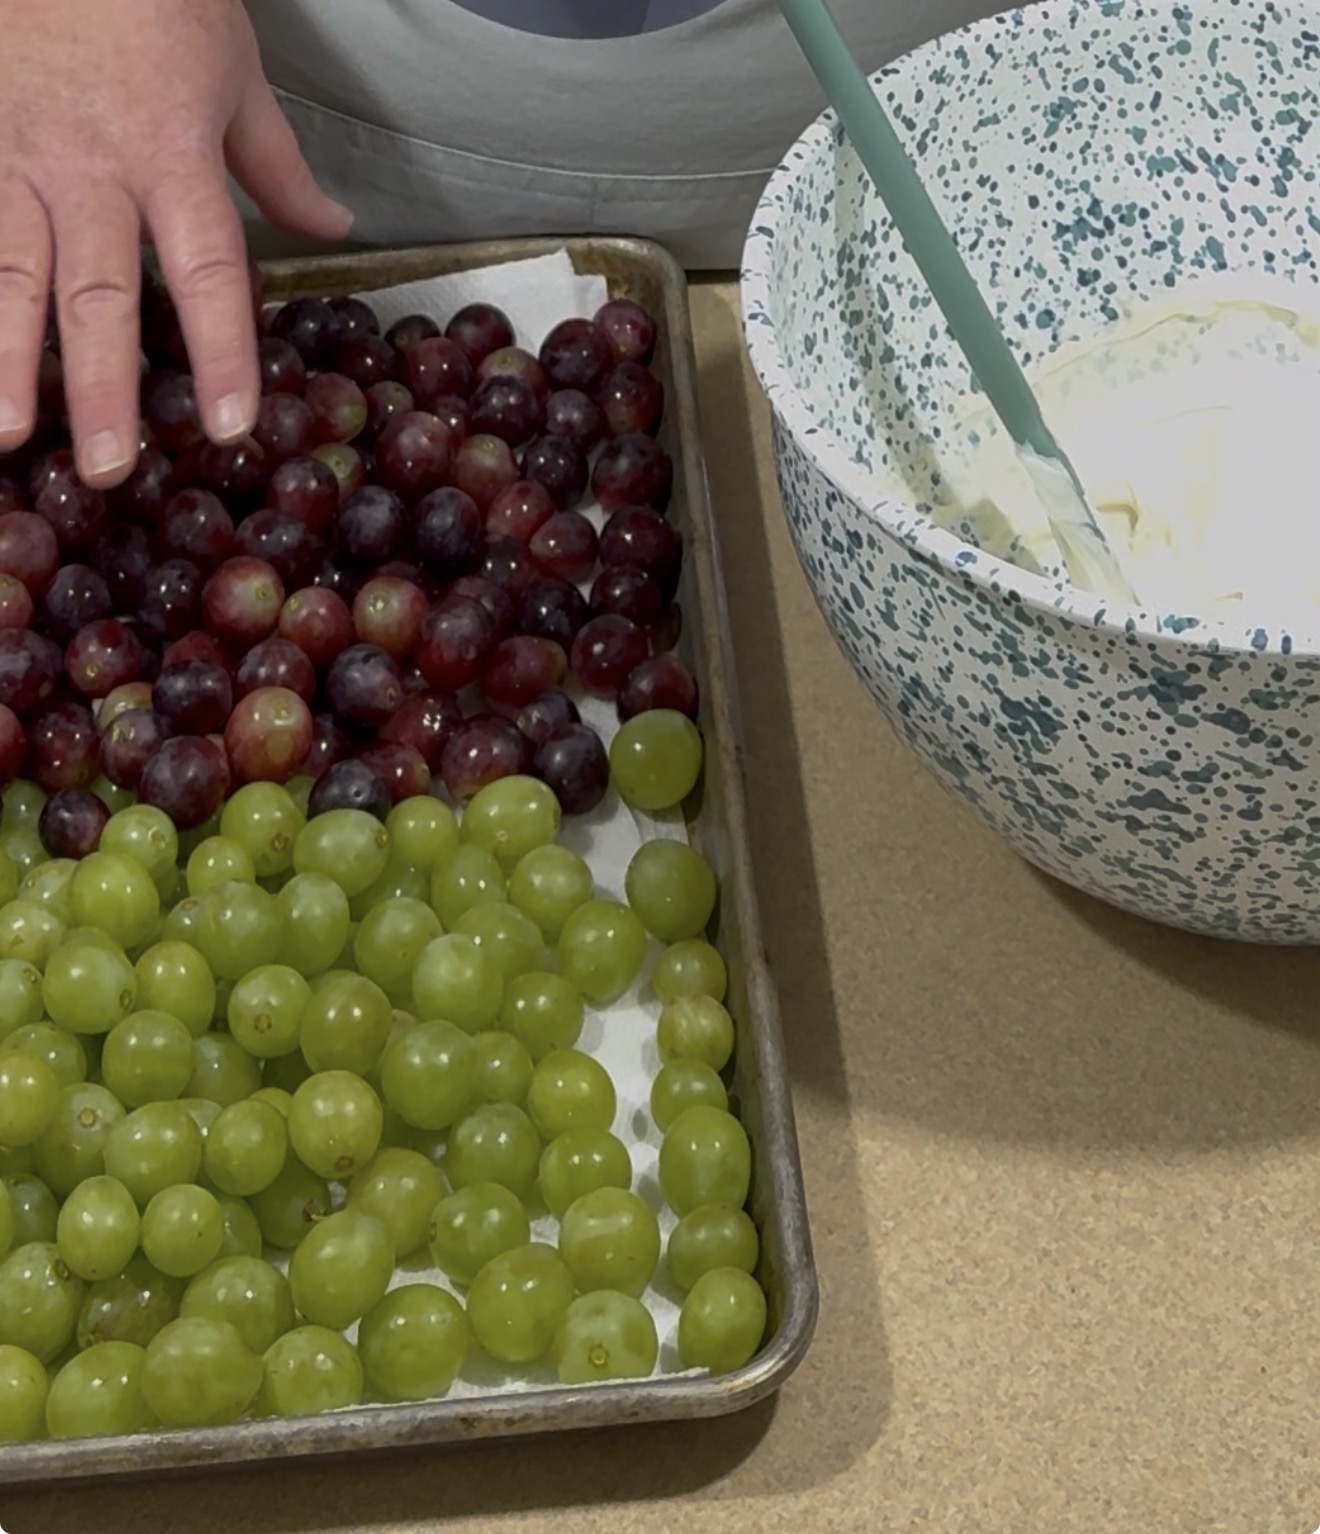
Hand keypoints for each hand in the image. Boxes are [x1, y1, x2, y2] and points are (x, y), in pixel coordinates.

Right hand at [0, 0, 351, 486]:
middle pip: (97, 293)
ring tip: (7, 437)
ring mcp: (12, 156)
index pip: (207, 269)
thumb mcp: (234, 73)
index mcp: (170, 153)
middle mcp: (88, 168)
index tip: (230, 424)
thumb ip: (277, 167)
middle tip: (107, 470)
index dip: (220, 350)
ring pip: (7, 272)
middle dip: (100, 389)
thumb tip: (332, 231)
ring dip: (4, 362)